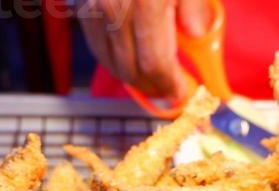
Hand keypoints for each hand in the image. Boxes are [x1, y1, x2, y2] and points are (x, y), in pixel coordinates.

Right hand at [75, 0, 213, 100]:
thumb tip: (199, 34)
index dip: (169, 86)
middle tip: (170, 92)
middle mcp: (112, 7)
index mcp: (146, 4)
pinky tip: (129, 54)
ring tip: (152, 78)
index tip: (183, 94)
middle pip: (128, 68)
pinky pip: (93, 37)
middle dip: (150, 87)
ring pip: (106, 57)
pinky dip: (112, 52)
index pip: (154, 64)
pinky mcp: (79, 0)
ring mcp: (91, 3)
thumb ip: (194, 4)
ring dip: (130, 74)